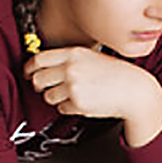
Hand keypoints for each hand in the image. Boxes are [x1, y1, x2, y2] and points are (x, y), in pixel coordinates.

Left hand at [24, 48, 161, 145]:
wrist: (133, 89)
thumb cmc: (113, 74)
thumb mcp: (90, 57)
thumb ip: (67, 60)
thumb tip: (42, 67)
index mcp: (72, 53)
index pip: (38, 60)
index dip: (29, 69)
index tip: (28, 73)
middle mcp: (70, 68)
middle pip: (38, 80)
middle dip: (40, 86)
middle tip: (46, 88)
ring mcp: (73, 86)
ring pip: (48, 96)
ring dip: (57, 98)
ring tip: (74, 94)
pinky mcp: (77, 103)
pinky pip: (61, 108)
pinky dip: (69, 108)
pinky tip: (83, 102)